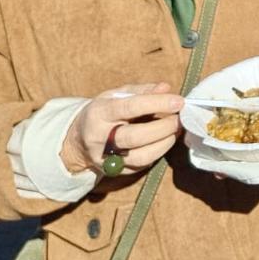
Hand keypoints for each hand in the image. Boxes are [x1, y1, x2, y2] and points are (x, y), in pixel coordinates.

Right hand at [60, 83, 184, 176]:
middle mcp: (99, 137)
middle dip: (163, 128)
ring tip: (176, 130)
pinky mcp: (115, 171)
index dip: (157, 104)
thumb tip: (166, 88)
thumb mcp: (115, 95)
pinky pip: (141, 166)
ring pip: (139, 157)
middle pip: (134, 136)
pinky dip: (158, 152)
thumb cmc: (104, 112)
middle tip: (179, 119)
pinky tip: (166, 140)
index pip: (130, 107)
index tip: (178, 101)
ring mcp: (105, 158)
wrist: (79, 140)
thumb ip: (141, 91)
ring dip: (164, 143)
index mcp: (99, 113)